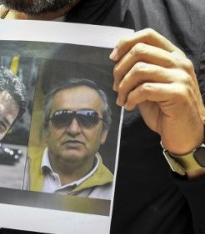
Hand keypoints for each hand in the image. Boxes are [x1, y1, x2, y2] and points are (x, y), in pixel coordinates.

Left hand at [111, 28, 204, 155]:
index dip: (126, 43)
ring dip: (123, 86)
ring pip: (139, 69)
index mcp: (173, 56)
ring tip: (121, 99)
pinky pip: (144, 89)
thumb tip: (116, 62)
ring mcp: (180, 77)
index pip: (148, 35)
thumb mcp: (151, 85)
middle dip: (120, 69)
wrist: (186, 133)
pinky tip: (129, 106)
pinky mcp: (178, 93)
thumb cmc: (165, 110)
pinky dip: (130, 98)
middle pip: (140, 50)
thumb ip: (140, 71)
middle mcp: (179, 63)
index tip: (113, 58)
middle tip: (115, 86)